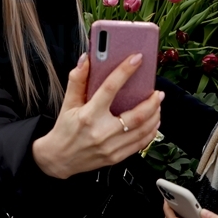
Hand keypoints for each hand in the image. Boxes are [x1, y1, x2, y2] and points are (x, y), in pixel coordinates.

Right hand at [31, 52, 161, 178]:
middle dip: (152, 102)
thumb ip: (77, 80)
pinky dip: (151, 132)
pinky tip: (153, 122)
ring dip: (155, 116)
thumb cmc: (64, 129)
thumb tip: (85, 60)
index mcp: (88, 115)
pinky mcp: (116, 157)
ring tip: (158, 105)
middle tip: (158, 92)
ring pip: (142, 130)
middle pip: (136, 115)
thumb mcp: (68, 103)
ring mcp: (110, 147)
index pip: (110, 88)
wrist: (59, 158)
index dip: (124, 72)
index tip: (136, 60)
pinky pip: (140, 144)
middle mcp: (101, 132)